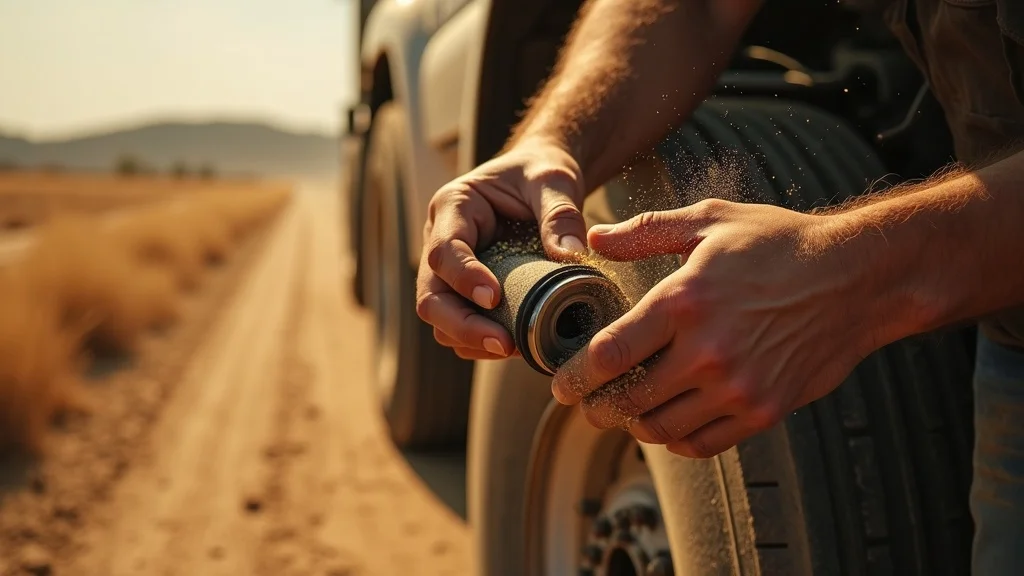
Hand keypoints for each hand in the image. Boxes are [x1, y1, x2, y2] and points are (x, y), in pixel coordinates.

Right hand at [416, 140, 587, 359]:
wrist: (539, 180)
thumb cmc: (540, 174)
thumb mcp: (554, 181)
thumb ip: (561, 214)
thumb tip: (571, 256)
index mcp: (454, 206)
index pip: (444, 250)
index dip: (464, 278)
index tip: (493, 298)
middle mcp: (440, 240)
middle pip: (431, 295)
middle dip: (463, 324)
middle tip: (504, 343)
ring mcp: (448, 271)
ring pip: (440, 317)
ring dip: (471, 338)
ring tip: (513, 348)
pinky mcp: (462, 292)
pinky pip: (459, 326)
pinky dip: (480, 342)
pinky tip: (513, 346)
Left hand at [551, 198, 882, 457]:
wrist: (857, 278)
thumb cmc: (780, 244)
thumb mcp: (710, 222)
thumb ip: (645, 232)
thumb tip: (593, 240)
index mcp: (684, 302)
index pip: (609, 355)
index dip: (574, 376)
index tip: (560, 384)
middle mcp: (707, 352)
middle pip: (627, 401)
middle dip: (595, 408)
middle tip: (585, 403)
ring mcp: (737, 387)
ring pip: (661, 428)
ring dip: (633, 425)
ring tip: (624, 412)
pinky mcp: (764, 411)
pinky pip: (703, 444)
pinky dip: (676, 440)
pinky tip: (668, 423)